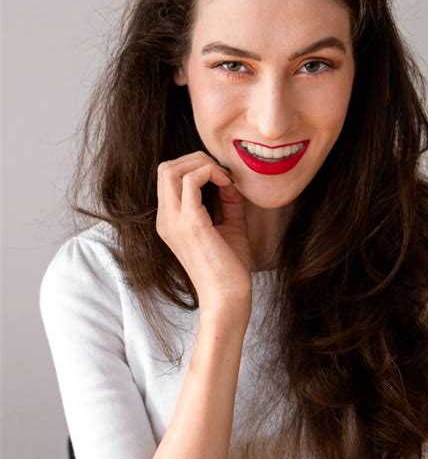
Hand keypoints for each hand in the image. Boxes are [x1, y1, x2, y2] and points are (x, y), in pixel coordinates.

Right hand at [156, 151, 252, 309]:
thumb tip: (231, 179)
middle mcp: (166, 219)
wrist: (228, 298)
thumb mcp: (229, 225)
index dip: (194, 166)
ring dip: (200, 164)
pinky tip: (228, 184)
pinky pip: (191, 180)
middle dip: (195, 159)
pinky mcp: (190, 224)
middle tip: (222, 173)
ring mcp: (174, 221)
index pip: (168, 177)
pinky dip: (210, 173)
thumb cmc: (229, 268)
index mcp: (170, 221)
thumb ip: (227, 200)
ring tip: (223, 177)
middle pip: (165, 168)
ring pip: (171, 169)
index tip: (222, 177)